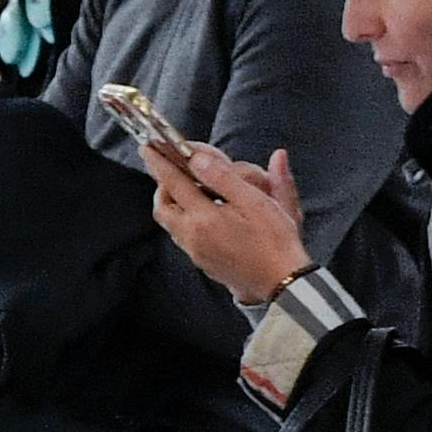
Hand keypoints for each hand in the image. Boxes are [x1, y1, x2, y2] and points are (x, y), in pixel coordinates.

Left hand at [147, 142, 306, 307]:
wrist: (283, 282)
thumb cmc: (275, 242)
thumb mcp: (255, 201)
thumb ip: (223, 178)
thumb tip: (198, 159)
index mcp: (204, 219)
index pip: (173, 184)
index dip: (160, 164)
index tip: (149, 149)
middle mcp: (193, 237)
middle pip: (163, 207)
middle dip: (163, 187)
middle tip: (172, 173)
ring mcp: (196, 252)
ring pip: (171, 224)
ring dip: (174, 205)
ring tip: (189, 191)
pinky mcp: (204, 263)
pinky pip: (183, 237)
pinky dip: (185, 220)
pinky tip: (203, 215)